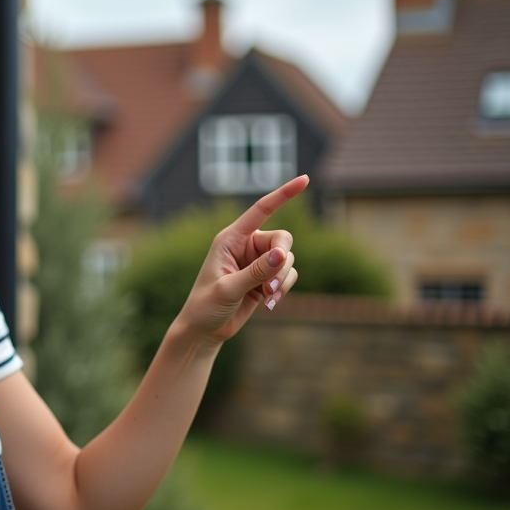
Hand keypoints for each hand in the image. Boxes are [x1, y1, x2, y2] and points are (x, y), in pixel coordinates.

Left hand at [176, 175, 308, 342]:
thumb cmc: (206, 305)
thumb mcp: (229, 289)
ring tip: (267, 298)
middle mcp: (246, 245)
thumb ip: (257, 272)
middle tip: (271, 286)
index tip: (305, 179)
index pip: (261, 209)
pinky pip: (287, 276)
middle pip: (282, 240)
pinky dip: (283, 289)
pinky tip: (268, 305)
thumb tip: (284, 255)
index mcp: (231, 238)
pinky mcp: (265, 278)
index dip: (283, 194)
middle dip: (283, 262)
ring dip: (282, 280)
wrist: (204, 330)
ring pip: (287, 260)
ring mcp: (257, 262)